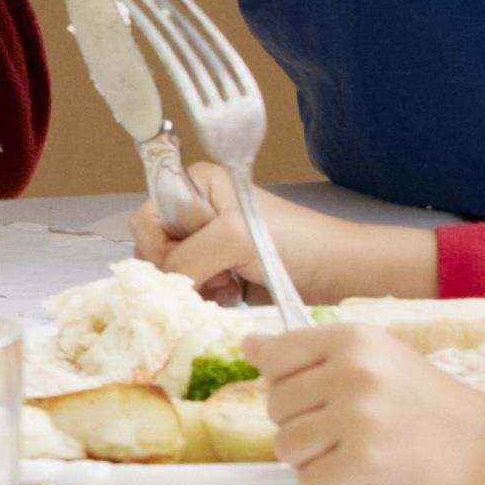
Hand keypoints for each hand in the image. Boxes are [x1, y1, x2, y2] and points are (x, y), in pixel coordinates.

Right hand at [133, 159, 437, 306]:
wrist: (337, 274)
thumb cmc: (296, 242)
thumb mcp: (234, 238)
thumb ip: (188, 256)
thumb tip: (159, 283)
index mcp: (196, 185)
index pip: (147, 215)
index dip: (160, 241)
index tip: (185, 255)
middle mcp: (196, 212)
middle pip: (153, 248)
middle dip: (177, 267)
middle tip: (212, 272)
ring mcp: (207, 245)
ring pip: (169, 274)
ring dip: (193, 286)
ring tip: (227, 284)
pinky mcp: (218, 274)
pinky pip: (188, 291)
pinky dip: (203, 298)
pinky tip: (230, 294)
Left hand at [250, 321, 484, 484]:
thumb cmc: (432, 406)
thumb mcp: (376, 360)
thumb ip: (310, 355)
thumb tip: (249, 345)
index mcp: (353, 339)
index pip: (275, 357)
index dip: (287, 385)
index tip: (318, 397)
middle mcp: (352, 371)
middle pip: (275, 406)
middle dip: (303, 425)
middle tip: (351, 430)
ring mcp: (358, 416)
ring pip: (285, 446)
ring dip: (314, 459)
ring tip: (357, 451)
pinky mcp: (365, 461)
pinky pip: (308, 481)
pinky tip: (362, 474)